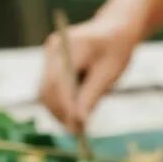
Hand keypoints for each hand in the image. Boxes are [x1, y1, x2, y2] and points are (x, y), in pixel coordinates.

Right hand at [38, 15, 138, 130]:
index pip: (59, 79)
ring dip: (58, 110)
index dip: (65, 105)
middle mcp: (53, 49)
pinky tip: (74, 117)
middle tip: (76, 132)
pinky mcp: (51, 64)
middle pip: (48, 87)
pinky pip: (51, 89)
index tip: (76, 125)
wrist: (115, 28)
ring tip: (77, 128)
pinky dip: (61, 104)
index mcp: (70, 45)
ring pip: (46, 91)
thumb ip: (92, 95)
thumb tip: (79, 121)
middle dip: (60, 111)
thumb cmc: (116, 48)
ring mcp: (50, 56)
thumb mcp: (110, 73)